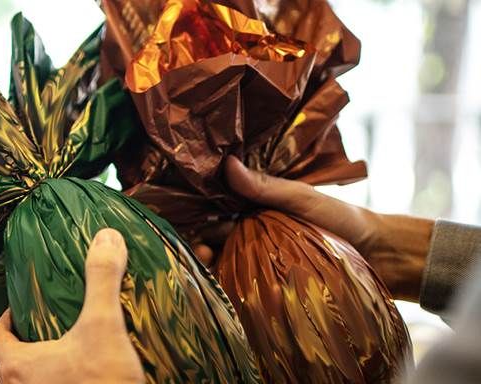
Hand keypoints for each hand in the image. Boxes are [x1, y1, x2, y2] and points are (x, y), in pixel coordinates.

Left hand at [0, 228, 143, 383]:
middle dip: (24, 343)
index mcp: (18, 367)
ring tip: (66, 349)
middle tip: (46, 324)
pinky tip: (82, 374)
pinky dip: (56, 381)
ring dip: (40, 366)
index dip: (5, 320)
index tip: (21, 306)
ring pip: (27, 383)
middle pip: (8, 363)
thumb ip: (101, 280)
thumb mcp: (104, 326)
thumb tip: (105, 237)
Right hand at [216, 156, 434, 301]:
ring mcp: (259, 256)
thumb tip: (227, 164)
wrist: (379, 254)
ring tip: (206, 263)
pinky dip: (225, 282)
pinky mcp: (268, 282)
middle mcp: (252, 230)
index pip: (217, 207)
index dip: (199, 211)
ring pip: (222, 258)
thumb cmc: (341, 219)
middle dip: (198, 239)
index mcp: (256, 205)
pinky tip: (217, 284)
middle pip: (213, 233)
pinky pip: (240, 282)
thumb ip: (265, 186)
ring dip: (209, 261)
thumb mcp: (302, 198)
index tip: (189, 217)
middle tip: (198, 248)